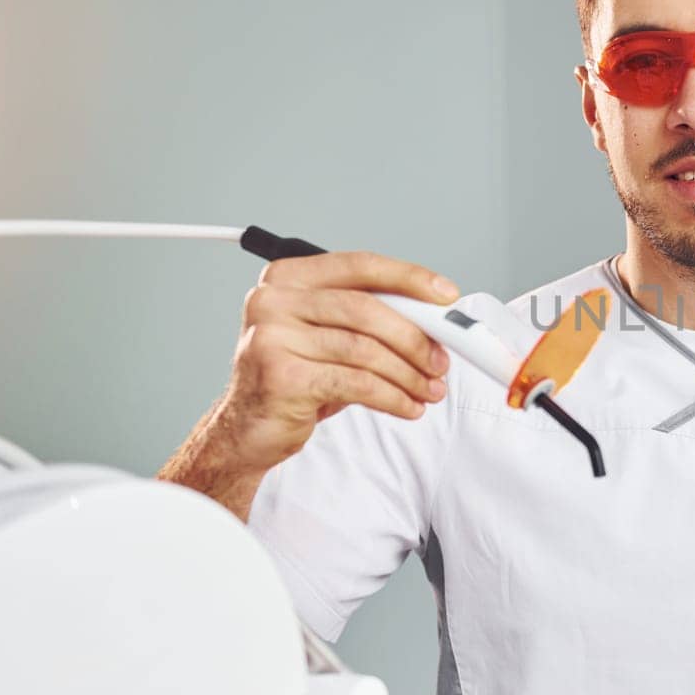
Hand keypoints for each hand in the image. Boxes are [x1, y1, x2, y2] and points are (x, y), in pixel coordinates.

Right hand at [215, 250, 460, 474]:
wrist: (248, 428)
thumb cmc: (296, 377)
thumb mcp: (331, 336)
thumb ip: (371, 319)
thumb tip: (435, 321)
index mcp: (289, 277)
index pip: (360, 265)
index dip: (409, 278)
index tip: (446, 295)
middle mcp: (274, 300)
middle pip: (366, 309)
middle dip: (415, 337)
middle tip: (441, 361)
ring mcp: (273, 337)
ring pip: (364, 349)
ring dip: (408, 374)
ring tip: (429, 390)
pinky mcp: (281, 376)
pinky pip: (356, 383)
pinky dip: (392, 396)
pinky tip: (407, 406)